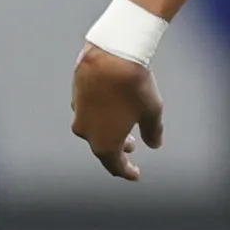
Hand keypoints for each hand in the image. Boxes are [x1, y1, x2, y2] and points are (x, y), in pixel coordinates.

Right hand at [70, 45, 163, 181]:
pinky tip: (111, 107)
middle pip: (102, 147)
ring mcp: (78, 113)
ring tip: (122, 126)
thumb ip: (152, 132)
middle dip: (118, 149)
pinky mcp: (75, 96)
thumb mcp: (151, 112)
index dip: (126, 172)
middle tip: (131, 147)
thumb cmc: (133, 87)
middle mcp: (86, 132)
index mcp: (104, 143)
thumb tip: (154, 143)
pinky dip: (101, 115)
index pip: (115, 166)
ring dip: (107, 131)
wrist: (110, 55)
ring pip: (93, 129)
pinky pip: (89, 112)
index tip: (135, 174)